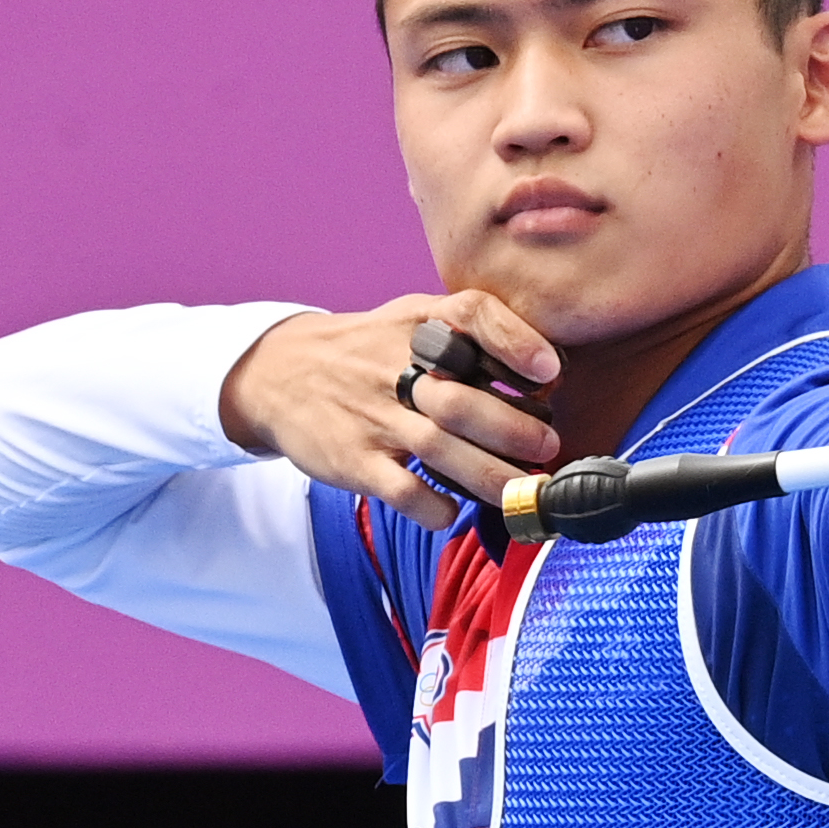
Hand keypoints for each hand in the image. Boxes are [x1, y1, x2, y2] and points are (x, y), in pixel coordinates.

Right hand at [218, 293, 564, 530]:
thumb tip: (547, 371)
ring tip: (524, 491)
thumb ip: (469, 336)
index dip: (515, 341)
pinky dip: (432, 505)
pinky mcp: (353, 459)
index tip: (550, 369)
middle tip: (549, 447)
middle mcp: (397, 366)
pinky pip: (399, 489)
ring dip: (489, 475)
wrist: (278, 373)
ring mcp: (374, 415)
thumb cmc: (369, 349)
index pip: (472, 315)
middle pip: (462, 399)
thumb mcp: (411, 319)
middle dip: (513, 429)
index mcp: (419, 323)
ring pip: (439, 449)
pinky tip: (454, 512)